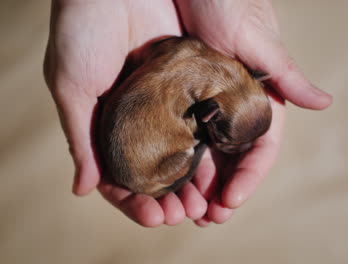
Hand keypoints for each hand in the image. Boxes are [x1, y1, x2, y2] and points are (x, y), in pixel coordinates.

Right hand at [44, 0, 208, 226]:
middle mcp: (140, 118)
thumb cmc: (81, 30)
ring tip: (203, 206)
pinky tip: (218, 170)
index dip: (135, 201)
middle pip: (157, 170)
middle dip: (170, 197)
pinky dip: (210, 149)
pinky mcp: (192, 83)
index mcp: (108, 124)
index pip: (121, 174)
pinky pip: (204, 121)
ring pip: (183, 152)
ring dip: (193, 182)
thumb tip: (84, 190)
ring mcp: (167, 103)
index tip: (154, 218)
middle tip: (183, 217)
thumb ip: (81, 138)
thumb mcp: (72, 86)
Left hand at [175, 0, 331, 225]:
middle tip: (208, 218)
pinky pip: (179, 136)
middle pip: (233, 158)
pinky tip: (166, 179)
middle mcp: (233, 104)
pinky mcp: (178, 96)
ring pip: (207, 153)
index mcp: (257, 95)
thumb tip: (325, 103)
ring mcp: (204, 102)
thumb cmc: (223, 0)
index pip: (261, 147)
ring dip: (200, 184)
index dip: (250, 177)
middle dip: (224, 190)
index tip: (231, 201)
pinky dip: (177, 160)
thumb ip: (286, 74)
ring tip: (186, 210)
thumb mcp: (256, 38)